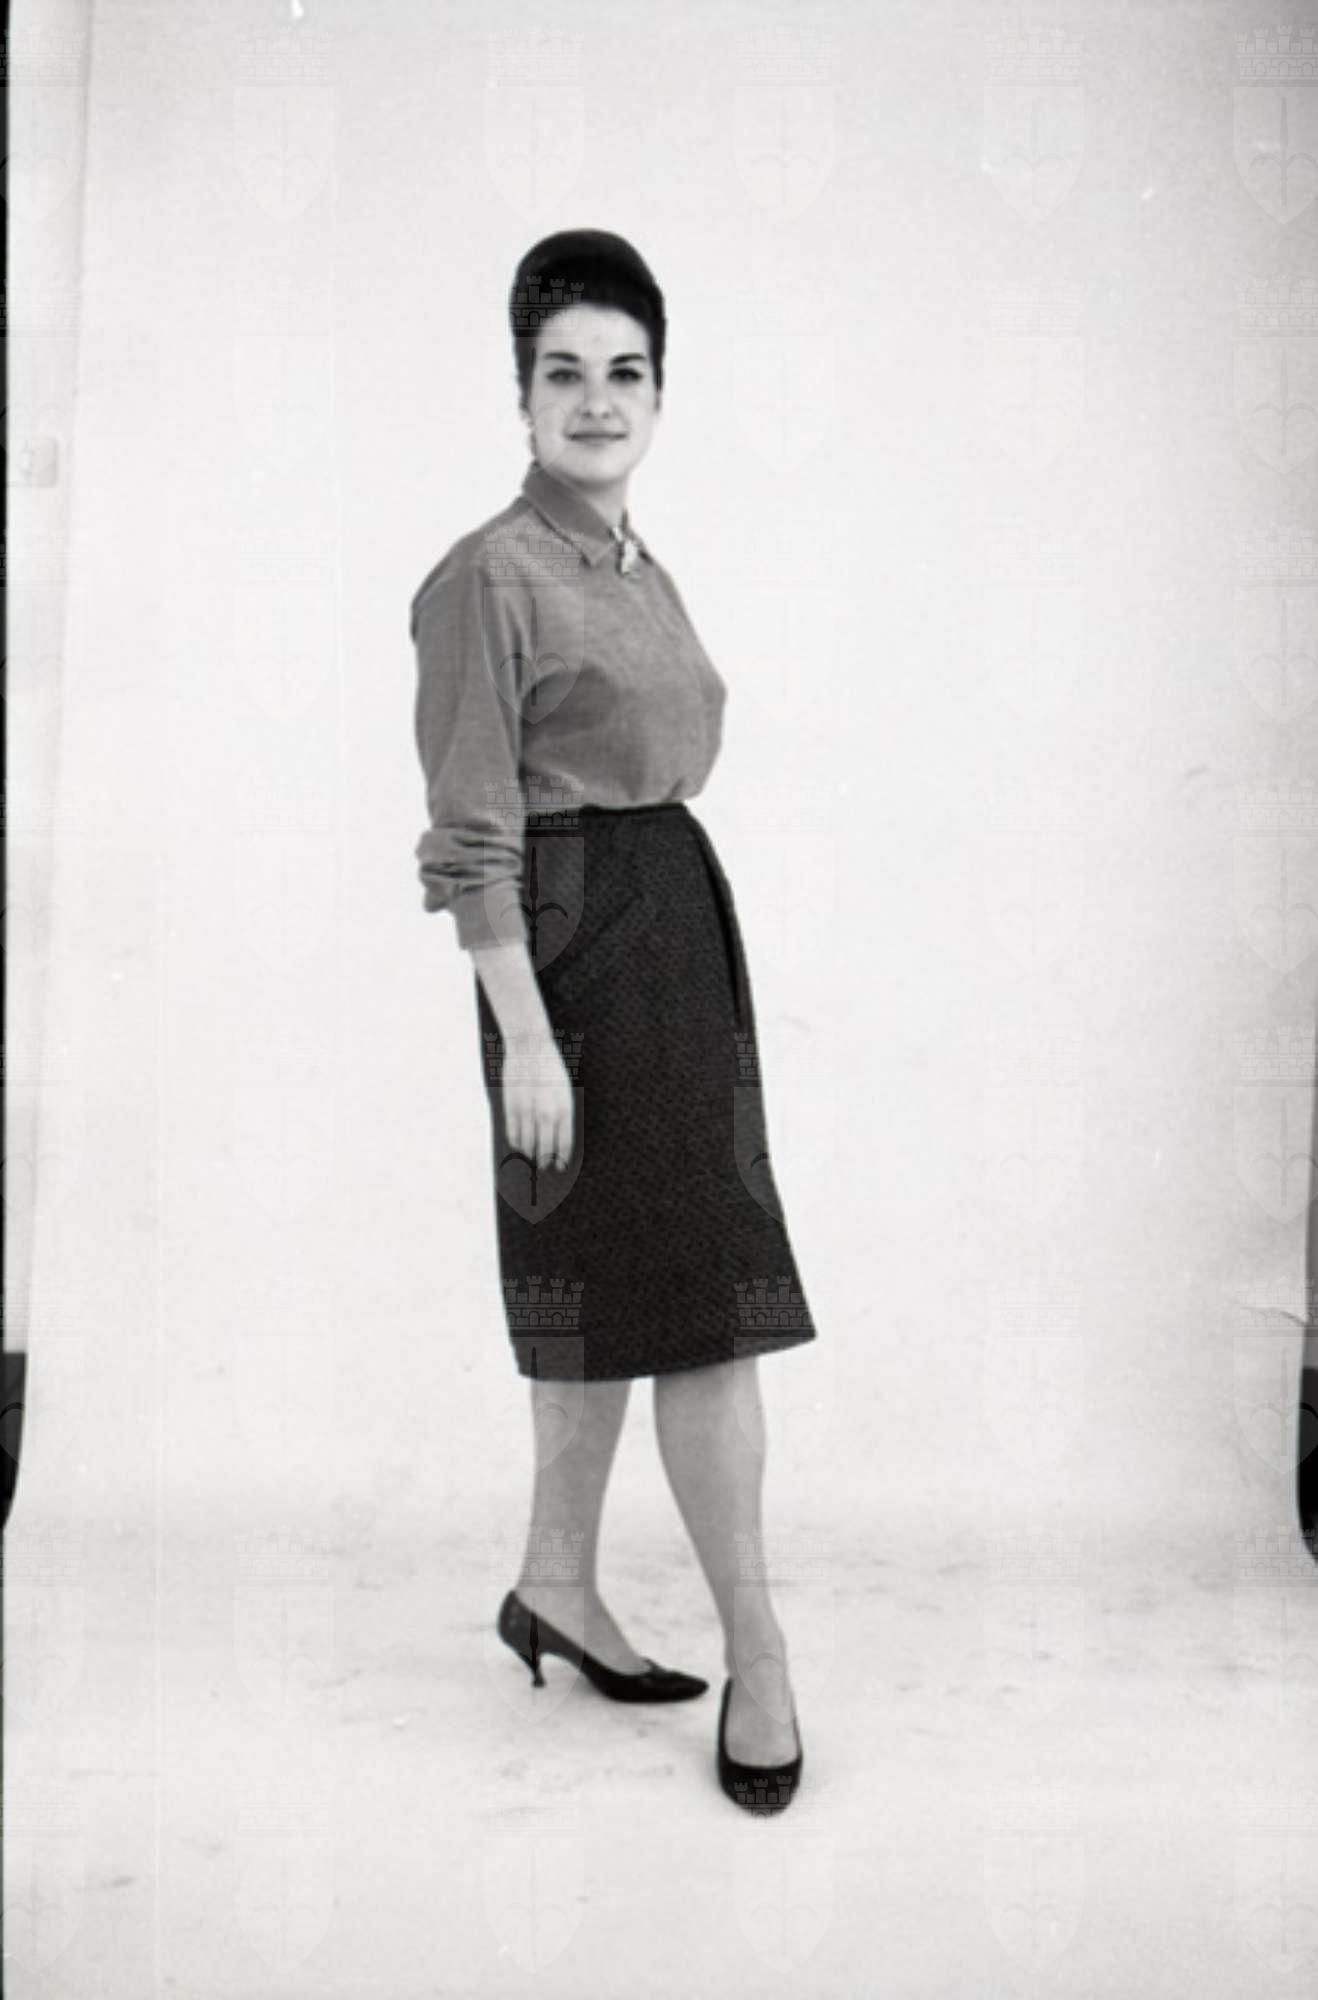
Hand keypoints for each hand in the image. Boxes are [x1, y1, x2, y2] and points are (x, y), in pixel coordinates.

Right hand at [499, 1031, 573, 1171]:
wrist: (530, 1047)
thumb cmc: (550, 1068)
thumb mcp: (565, 1091)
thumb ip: (562, 1114)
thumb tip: (557, 1137)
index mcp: (564, 1109)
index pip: (564, 1144)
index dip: (562, 1159)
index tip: (560, 1166)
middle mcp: (546, 1113)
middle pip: (545, 1149)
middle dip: (545, 1161)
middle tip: (544, 1166)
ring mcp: (527, 1112)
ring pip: (527, 1145)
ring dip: (530, 1154)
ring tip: (532, 1156)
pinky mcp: (511, 1107)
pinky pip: (513, 1134)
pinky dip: (517, 1143)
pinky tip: (520, 1145)